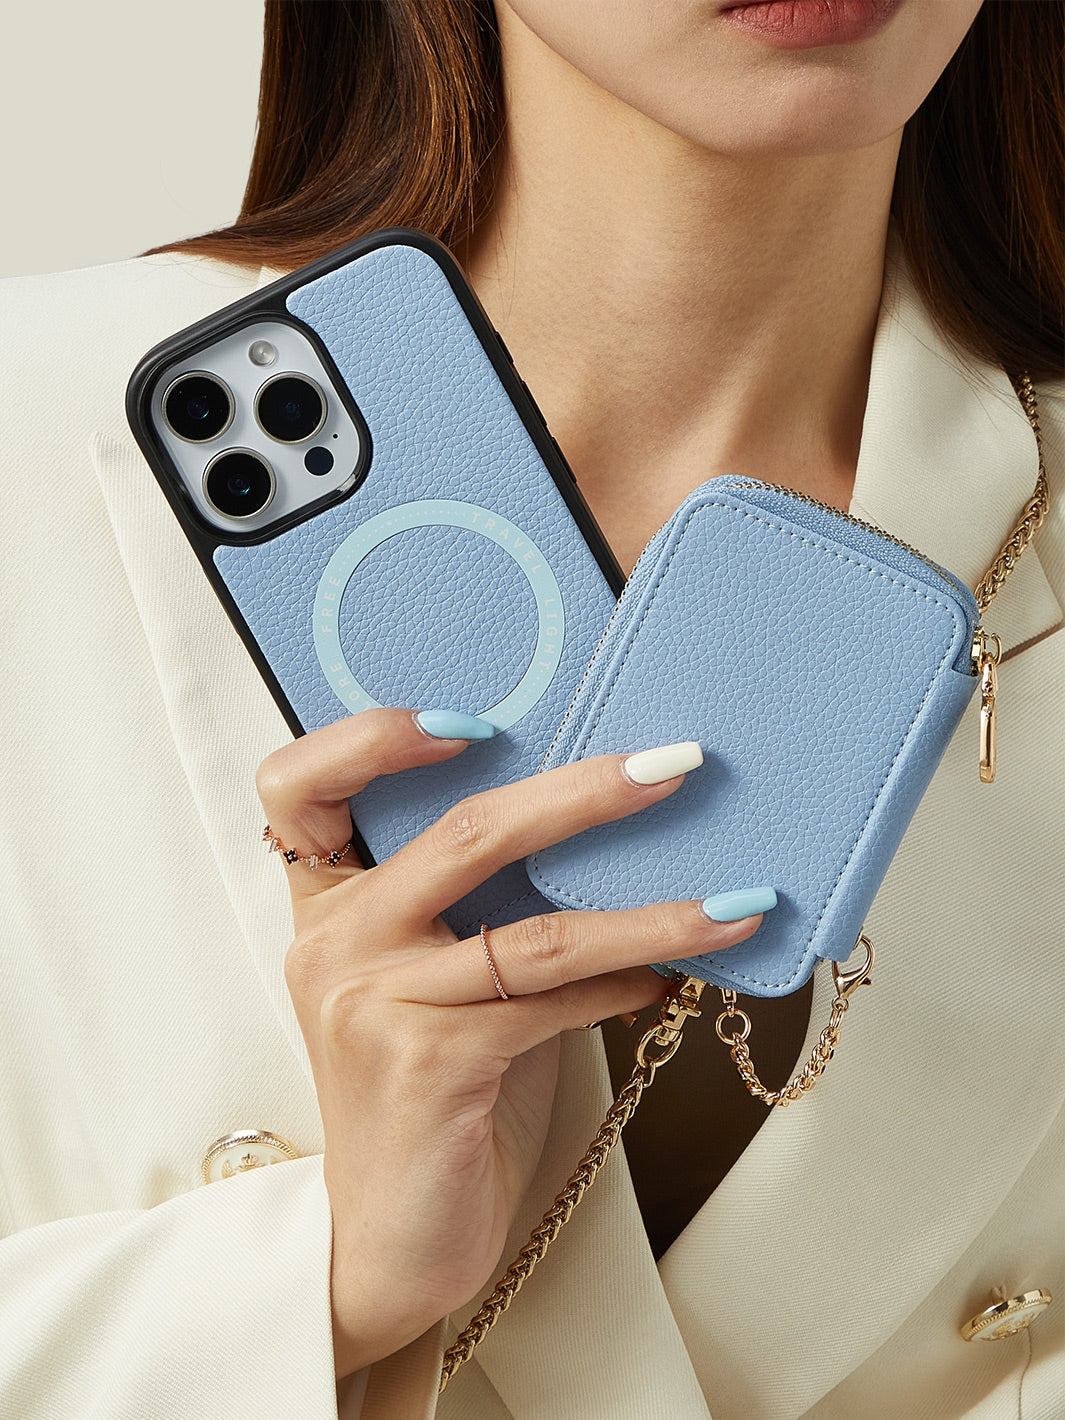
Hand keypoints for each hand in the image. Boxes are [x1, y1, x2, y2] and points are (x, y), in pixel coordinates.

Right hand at [256, 709, 762, 1377]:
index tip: (473, 721)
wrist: (393, 1237)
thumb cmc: (430, 1090)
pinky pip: (553, 1002)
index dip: (371, 737)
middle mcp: (335, 942)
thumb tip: (614, 832)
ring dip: (648, 913)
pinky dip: (627, 983)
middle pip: (461, 834)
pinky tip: (675, 979)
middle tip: (670, 768)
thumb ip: (479, 905)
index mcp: (328, 904)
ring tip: (731, 901)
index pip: (297, 786)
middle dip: (580, 795)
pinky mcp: (425, 1064)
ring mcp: (372, 1003)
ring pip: (534, 932)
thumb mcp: (435, 977)